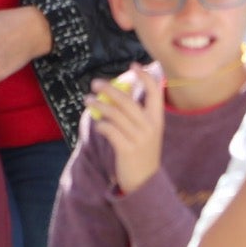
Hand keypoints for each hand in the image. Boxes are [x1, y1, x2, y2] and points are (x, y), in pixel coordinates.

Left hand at [90, 64, 166, 193]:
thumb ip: (136, 110)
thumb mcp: (146, 130)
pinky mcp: (126, 150)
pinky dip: (101, 125)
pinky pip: (110, 130)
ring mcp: (139, 139)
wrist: (145, 181)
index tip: (134, 65)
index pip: (155, 92)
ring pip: (115, 114)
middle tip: (95, 82)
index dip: (145, 77)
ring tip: (88, 100)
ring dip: (99, 105)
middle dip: (109, 89)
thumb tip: (124, 86)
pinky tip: (98, 125)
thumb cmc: (142, 151)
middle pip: (127, 101)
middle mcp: (150, 127)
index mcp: (157, 119)